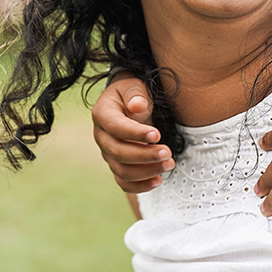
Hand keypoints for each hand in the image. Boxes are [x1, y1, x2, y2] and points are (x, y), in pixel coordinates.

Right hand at [92, 73, 174, 192]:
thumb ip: (135, 94)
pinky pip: (124, 182)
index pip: (115, 127)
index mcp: (102, 113)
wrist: (129, 102)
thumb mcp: (133, 85)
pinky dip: (140, 185)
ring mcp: (107, 153)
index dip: (135, 133)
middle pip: (118, 152)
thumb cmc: (133, 93)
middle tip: (168, 153)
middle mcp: (101, 136)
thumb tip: (137, 106)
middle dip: (144, 155)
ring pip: (122, 170)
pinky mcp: (117, 165)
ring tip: (169, 164)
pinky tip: (158, 180)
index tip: (157, 135)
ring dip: (146, 171)